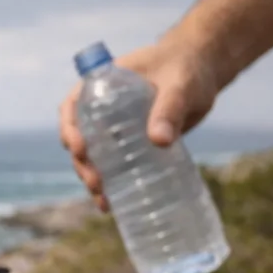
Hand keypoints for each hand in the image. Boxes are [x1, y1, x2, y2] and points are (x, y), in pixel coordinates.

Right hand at [60, 34, 221, 211]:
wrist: (204, 72)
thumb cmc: (188, 68)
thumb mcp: (180, 85)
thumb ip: (170, 108)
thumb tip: (159, 141)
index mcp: (102, 86)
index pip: (72, 107)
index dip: (69, 129)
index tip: (79, 148)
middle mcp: (101, 109)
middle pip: (79, 139)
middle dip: (82, 164)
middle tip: (97, 182)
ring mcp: (114, 129)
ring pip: (93, 157)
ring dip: (93, 179)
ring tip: (104, 200)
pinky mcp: (130, 145)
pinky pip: (113, 165)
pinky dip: (111, 185)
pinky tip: (113, 204)